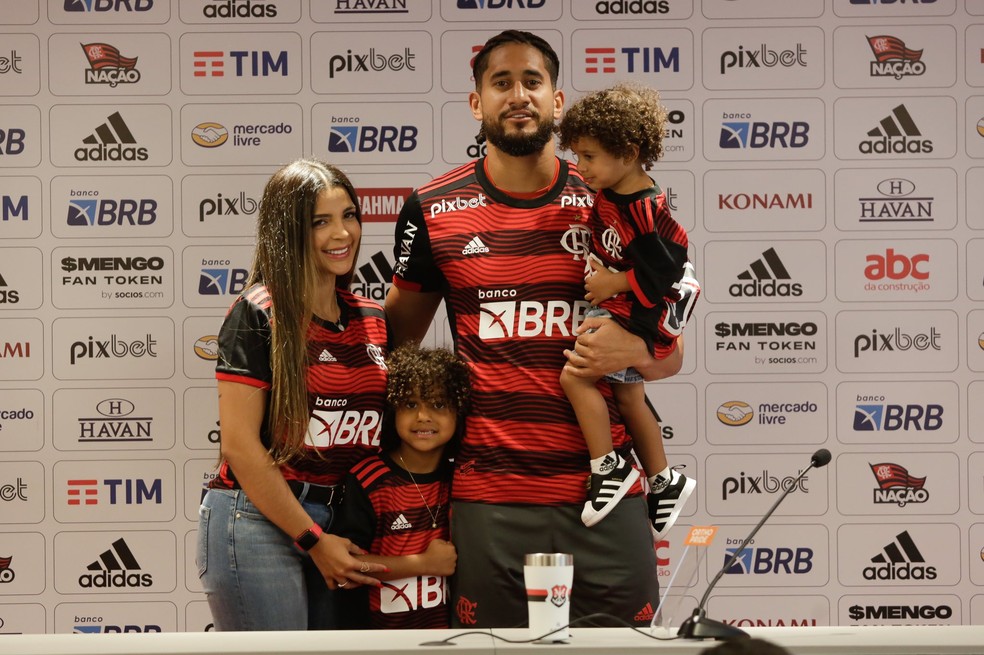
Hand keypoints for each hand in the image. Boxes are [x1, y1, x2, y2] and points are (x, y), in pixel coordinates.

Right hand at [311, 534, 386, 589]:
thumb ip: (357, 550)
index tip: (386, 569)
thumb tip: (364, 554)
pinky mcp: (326, 577)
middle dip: (371, 582)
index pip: (367, 567)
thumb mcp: (347, 543)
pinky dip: (338, 586)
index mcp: (350, 563)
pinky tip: (341, 583)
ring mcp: (335, 576)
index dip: (377, 568)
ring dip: (355, 585)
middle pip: (360, 580)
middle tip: (379, 584)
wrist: (316, 544)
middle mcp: (343, 572)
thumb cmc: (332, 541)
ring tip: (359, 583)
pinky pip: (334, 586)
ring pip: (347, 586)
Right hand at [419, 539, 456, 576]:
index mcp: (451, 548)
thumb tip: (447, 543)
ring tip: (440, 561)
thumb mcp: (436, 540)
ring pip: (452, 561)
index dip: (446, 547)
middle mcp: (454, 556)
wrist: (425, 564)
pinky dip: (447, 567)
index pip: (451, 546)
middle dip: (448, 554)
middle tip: (441, 555)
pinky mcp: (451, 571)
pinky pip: (451, 568)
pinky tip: (441, 566)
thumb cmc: (429, 552)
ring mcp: (453, 564)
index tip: (442, 549)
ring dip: (448, 560)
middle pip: (453, 554)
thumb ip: (444, 541)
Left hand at [563, 316, 681, 380]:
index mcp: (593, 340)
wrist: (633, 351)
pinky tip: (567, 368)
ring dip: (570, 355)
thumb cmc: (620, 335)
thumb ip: (590, 322)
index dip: (582, 336)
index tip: (586, 336)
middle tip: (582, 343)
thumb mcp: (606, 322)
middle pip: (577, 348)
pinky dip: (572, 371)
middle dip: (578, 344)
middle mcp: (592, 353)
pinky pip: (581, 372)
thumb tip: (577, 330)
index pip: (579, 338)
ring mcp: (594, 363)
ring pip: (575, 359)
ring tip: (566, 353)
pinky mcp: (597, 371)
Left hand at [584, 258, 627, 304]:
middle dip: (588, 287)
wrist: (615, 282)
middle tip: (593, 286)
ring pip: (586, 297)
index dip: (589, 280)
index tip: (592, 280)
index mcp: (590, 280)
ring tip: (591, 295)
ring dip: (588, 296)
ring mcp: (594, 294)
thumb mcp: (601, 268)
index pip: (586, 280)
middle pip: (586, 288)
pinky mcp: (598, 299)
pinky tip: (594, 302)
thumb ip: (594, 263)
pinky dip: (592, 303)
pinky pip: (593, 303)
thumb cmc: (608, 275)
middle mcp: (590, 288)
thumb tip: (589, 258)